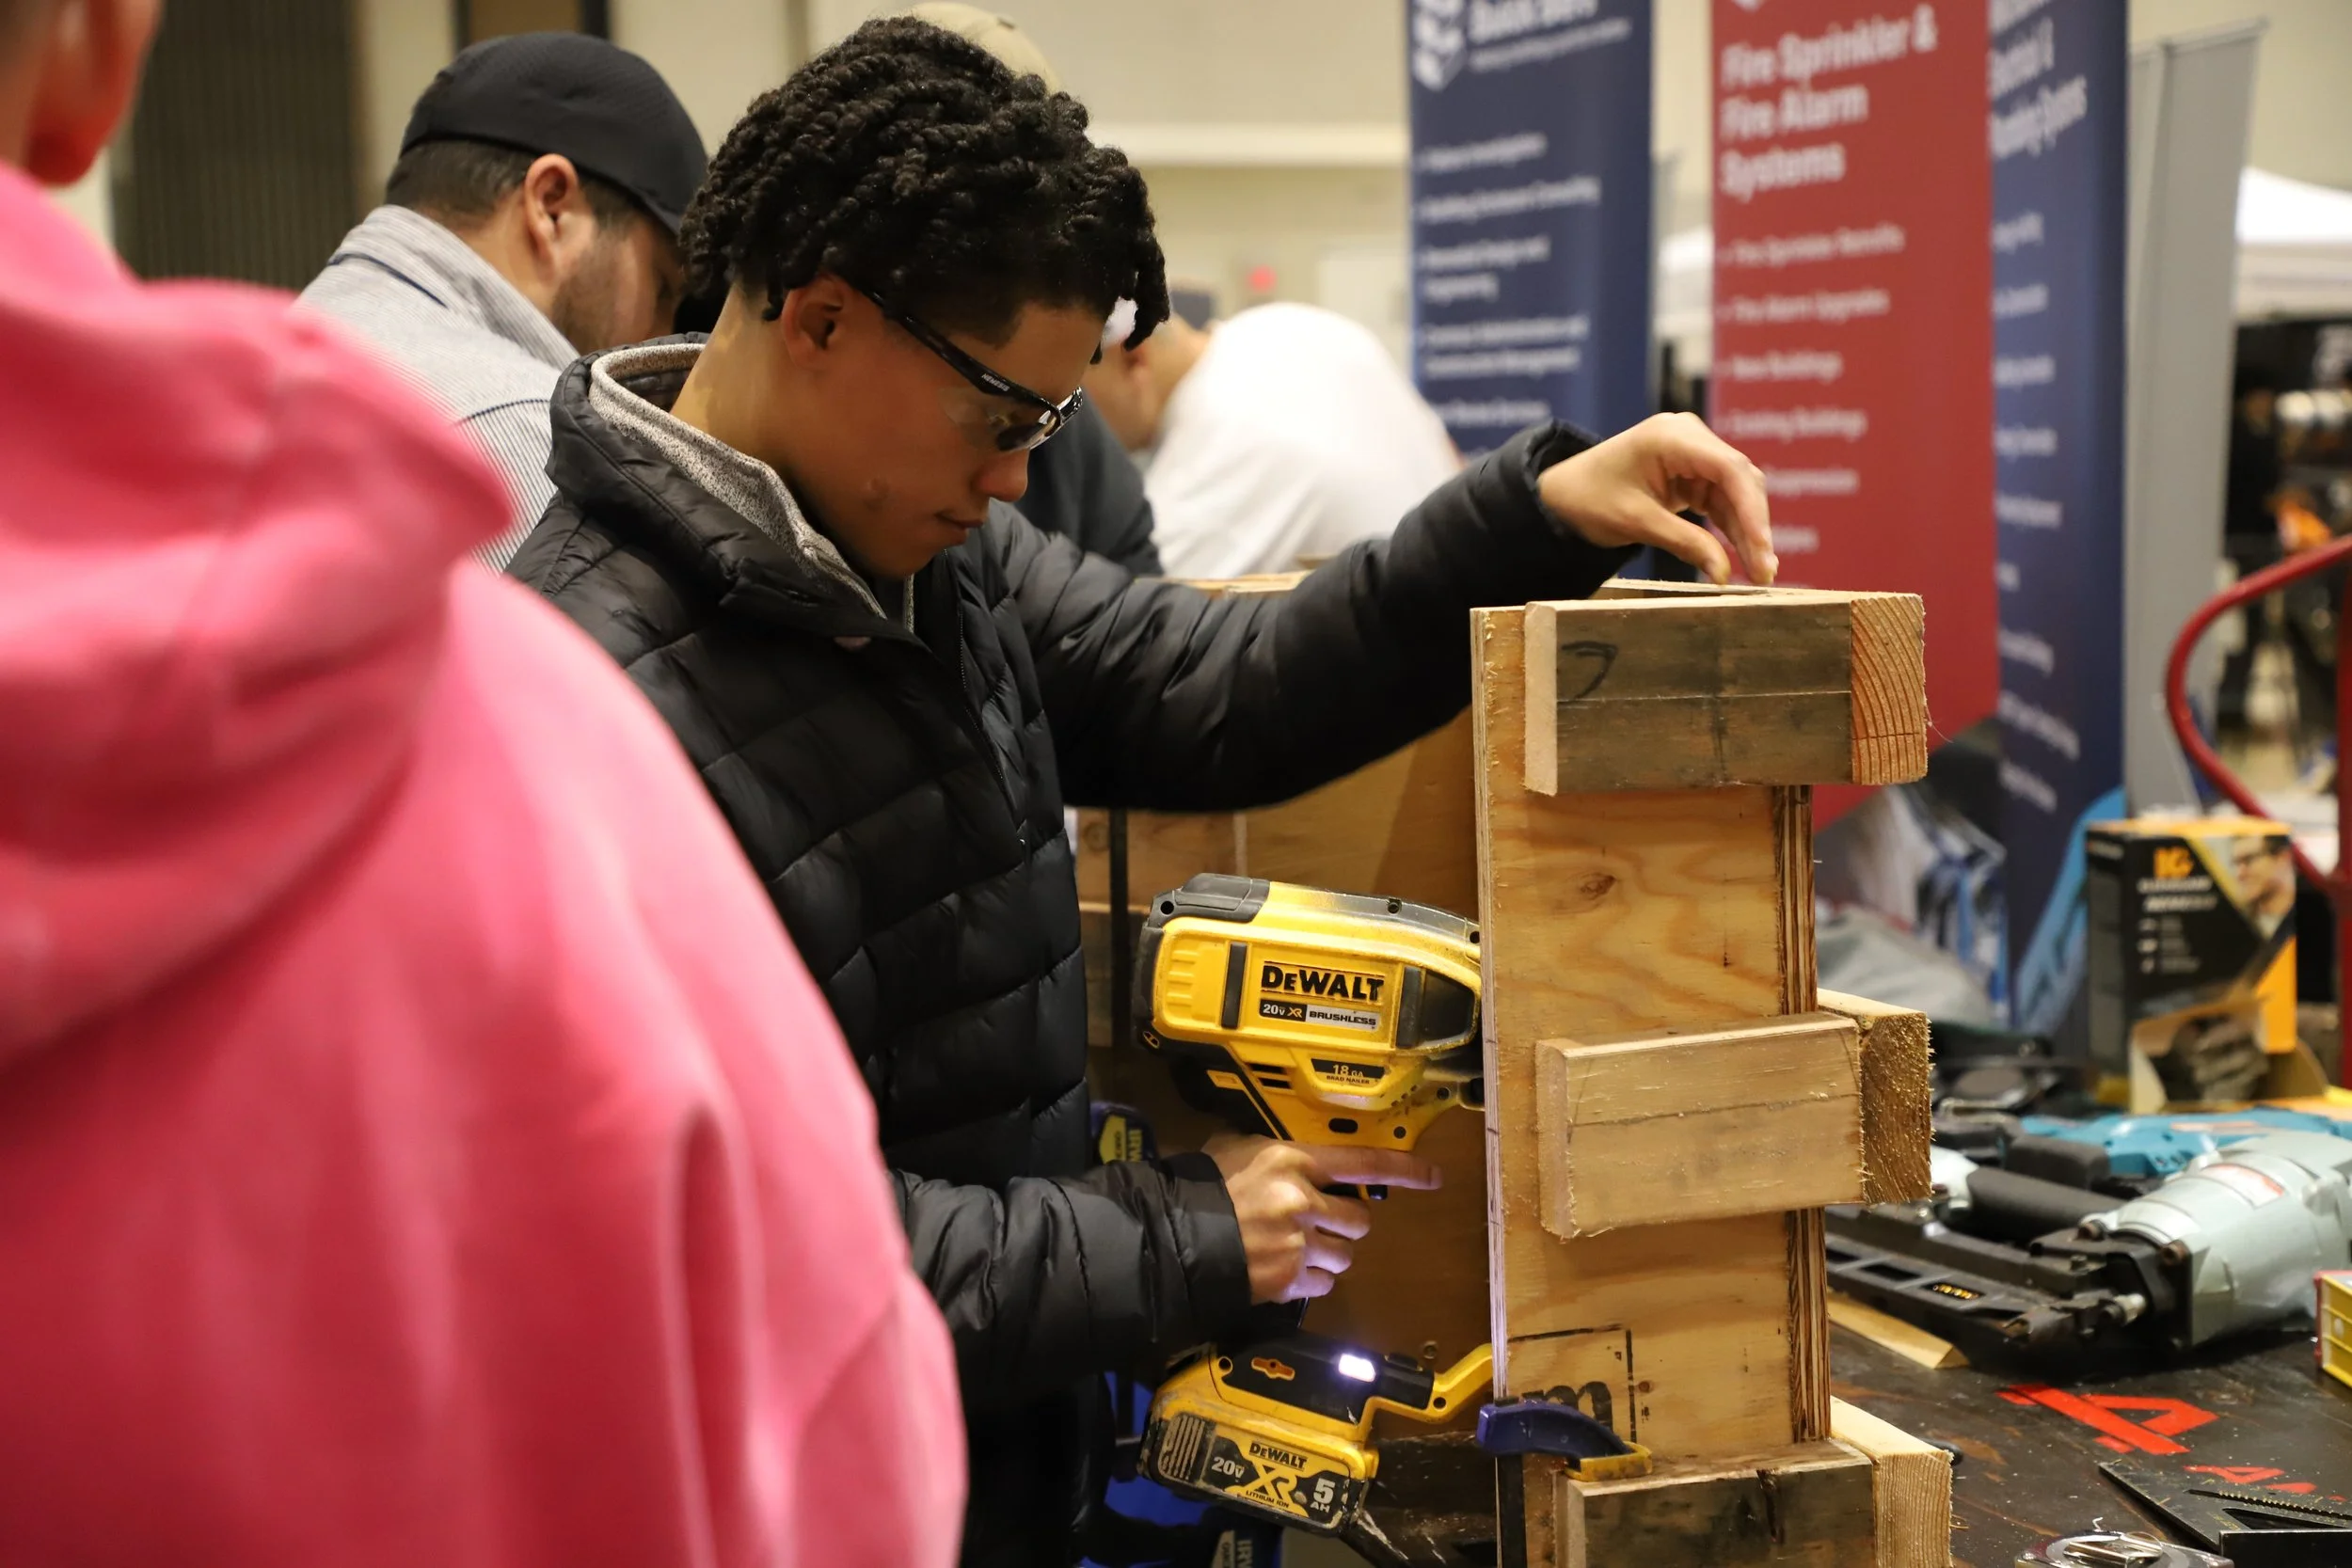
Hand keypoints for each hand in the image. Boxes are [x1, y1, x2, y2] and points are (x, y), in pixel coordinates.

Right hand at [1204, 1132, 1441, 1303]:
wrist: (1173, 1237)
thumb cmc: (1200, 1188)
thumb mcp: (1234, 1151)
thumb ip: (1271, 1156)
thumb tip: (1286, 1161)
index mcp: (1294, 1161)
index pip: (1363, 1162)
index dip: (1403, 1169)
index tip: (1434, 1176)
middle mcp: (1305, 1202)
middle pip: (1359, 1219)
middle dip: (1344, 1223)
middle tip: (1317, 1223)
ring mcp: (1300, 1244)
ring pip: (1345, 1256)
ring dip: (1328, 1254)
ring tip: (1295, 1249)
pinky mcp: (1289, 1280)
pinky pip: (1323, 1284)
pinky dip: (1310, 1280)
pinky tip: (1284, 1271)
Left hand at [1536, 412, 1776, 585]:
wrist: (1561, 493)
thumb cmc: (1588, 499)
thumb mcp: (1635, 523)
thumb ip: (1683, 543)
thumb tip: (1724, 574)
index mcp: (1671, 437)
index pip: (1729, 469)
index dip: (1751, 510)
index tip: (1762, 548)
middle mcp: (1689, 437)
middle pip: (1739, 479)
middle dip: (1754, 526)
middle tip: (1765, 571)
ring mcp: (1693, 453)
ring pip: (1736, 492)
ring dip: (1747, 530)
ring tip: (1760, 572)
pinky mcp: (1692, 471)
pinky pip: (1722, 498)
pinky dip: (1732, 526)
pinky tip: (1745, 555)